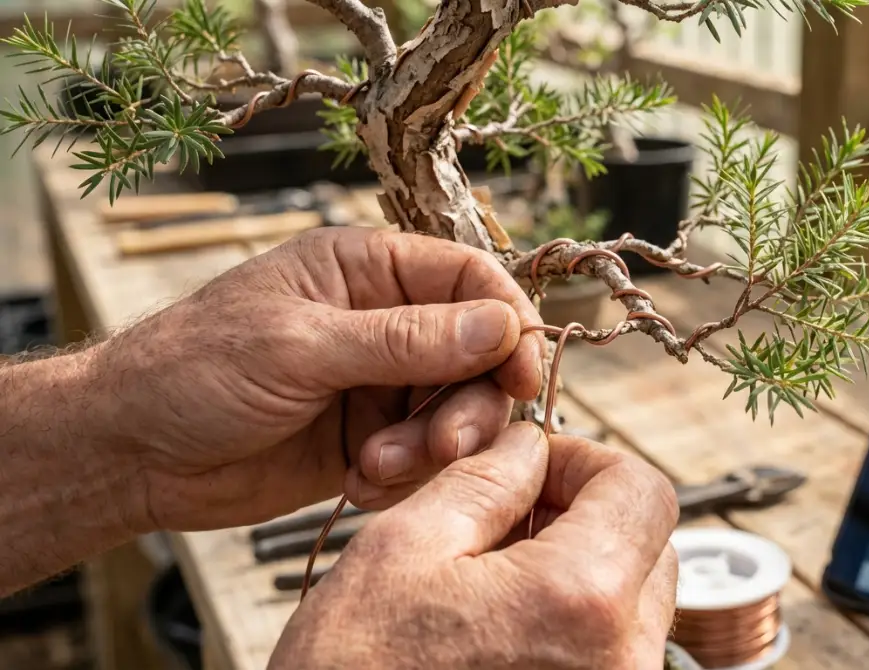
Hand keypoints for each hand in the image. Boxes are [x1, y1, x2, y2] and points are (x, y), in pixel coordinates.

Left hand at [89, 227, 544, 531]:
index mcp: (367, 269)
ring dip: (432, 446)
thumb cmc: (194, 371)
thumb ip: (406, 339)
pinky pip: (425, 457)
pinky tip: (360, 482)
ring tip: (377, 468)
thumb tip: (502, 324)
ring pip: (457, 410)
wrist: (131, 453)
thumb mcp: (301, 347)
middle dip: (469, 403)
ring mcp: (379, 382)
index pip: (471, 279)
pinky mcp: (371, 438)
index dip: (508, 324)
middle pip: (479, 354)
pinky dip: (405, 476)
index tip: (522, 376)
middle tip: (444, 445)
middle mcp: (385, 322)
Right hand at [269, 425, 680, 669]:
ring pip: (634, 600)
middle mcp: (621, 660)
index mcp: (581, 599)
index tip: (535, 467)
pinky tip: (505, 627)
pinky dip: (574, 623)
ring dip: (581, 569)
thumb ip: (484, 482)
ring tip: (498, 580)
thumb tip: (528, 448)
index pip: (640, 489)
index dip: (584, 461)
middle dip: (585, 513)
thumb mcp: (402, 550)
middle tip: (509, 519)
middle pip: (649, 544)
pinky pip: (613, 651)